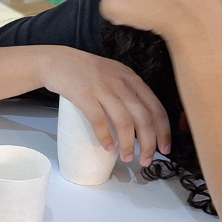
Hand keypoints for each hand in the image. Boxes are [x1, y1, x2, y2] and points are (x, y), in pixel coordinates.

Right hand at [41, 47, 170, 164]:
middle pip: (143, 118)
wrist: (57, 61)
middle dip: (148, 144)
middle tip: (147, 160)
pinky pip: (99, 120)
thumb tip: (139, 122)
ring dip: (129, 144)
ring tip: (127, 158)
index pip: (156, 108)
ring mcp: (102, 89)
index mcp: (132, 79)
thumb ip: (128, 91)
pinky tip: (107, 147)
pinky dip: (105, 137)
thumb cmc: (85, 71)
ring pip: (124, 122)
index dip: (163, 131)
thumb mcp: (114, 74)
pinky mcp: (84, 96)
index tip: (165, 149)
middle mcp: (121, 83)